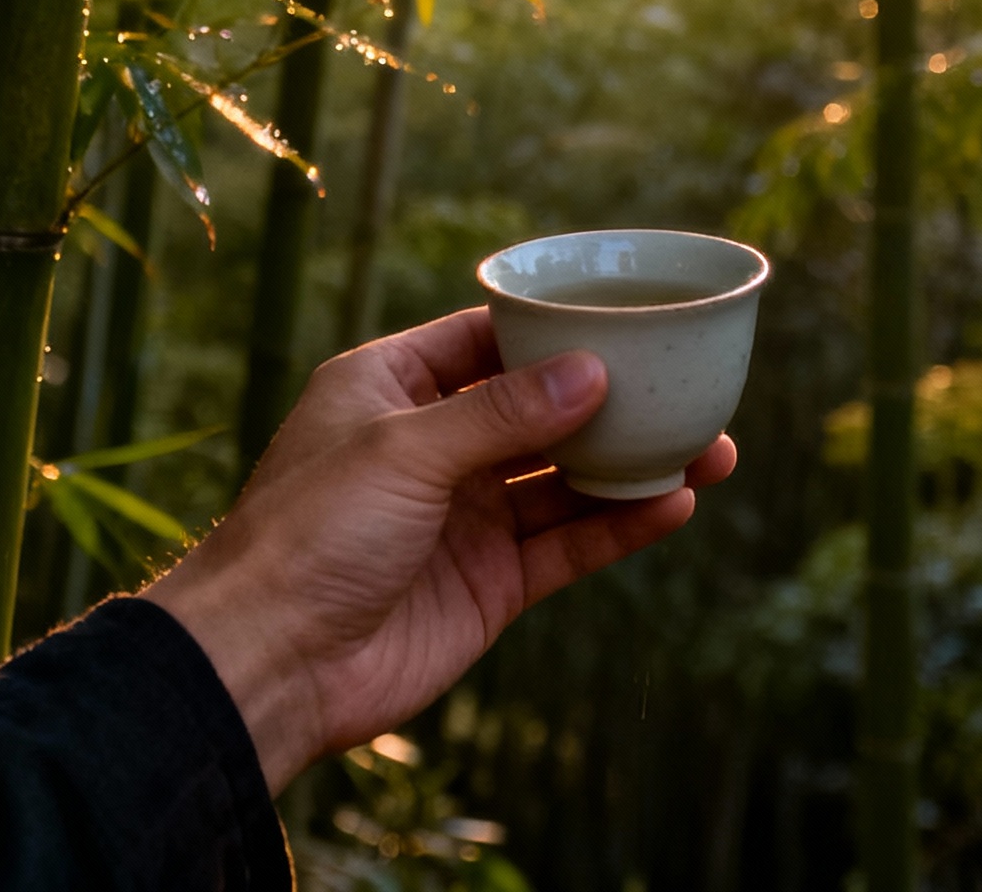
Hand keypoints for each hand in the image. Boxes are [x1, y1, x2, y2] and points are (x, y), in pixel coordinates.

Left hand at [147, 306, 734, 793]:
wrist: (268, 665)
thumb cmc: (308, 534)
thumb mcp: (403, 450)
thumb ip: (500, 413)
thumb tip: (592, 371)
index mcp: (393, 388)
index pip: (486, 339)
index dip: (553, 329)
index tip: (628, 315)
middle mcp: (434, 446)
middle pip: (540, 409)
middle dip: (614, 400)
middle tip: (691, 388)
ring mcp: (465, 517)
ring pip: (565, 478)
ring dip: (634, 465)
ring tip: (713, 449)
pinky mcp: (488, 584)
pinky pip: (566, 544)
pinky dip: (619, 526)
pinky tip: (675, 505)